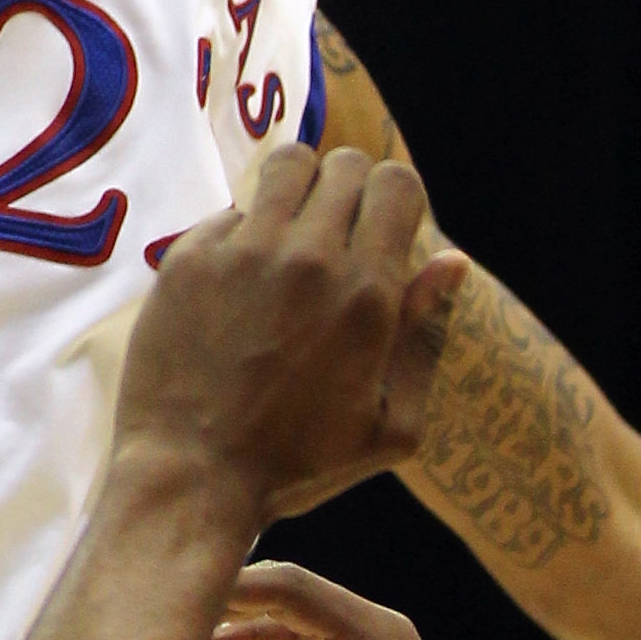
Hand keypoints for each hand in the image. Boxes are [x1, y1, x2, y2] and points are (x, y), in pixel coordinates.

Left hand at [111, 146, 468, 534]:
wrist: (192, 475)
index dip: (397, 198)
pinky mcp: (189, 258)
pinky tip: (241, 277)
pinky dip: (245, 231)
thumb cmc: (298, 464)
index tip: (385, 226)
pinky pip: (231, 210)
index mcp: (367, 294)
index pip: (396, 184)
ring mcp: (243, 251)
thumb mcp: (392, 426)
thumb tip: (451, 262)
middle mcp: (308, 258)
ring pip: (285, 164)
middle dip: (353, 188)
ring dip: (300, 187)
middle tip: (340, 230)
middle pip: (345, 164)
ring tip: (294, 228)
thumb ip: (425, 338)